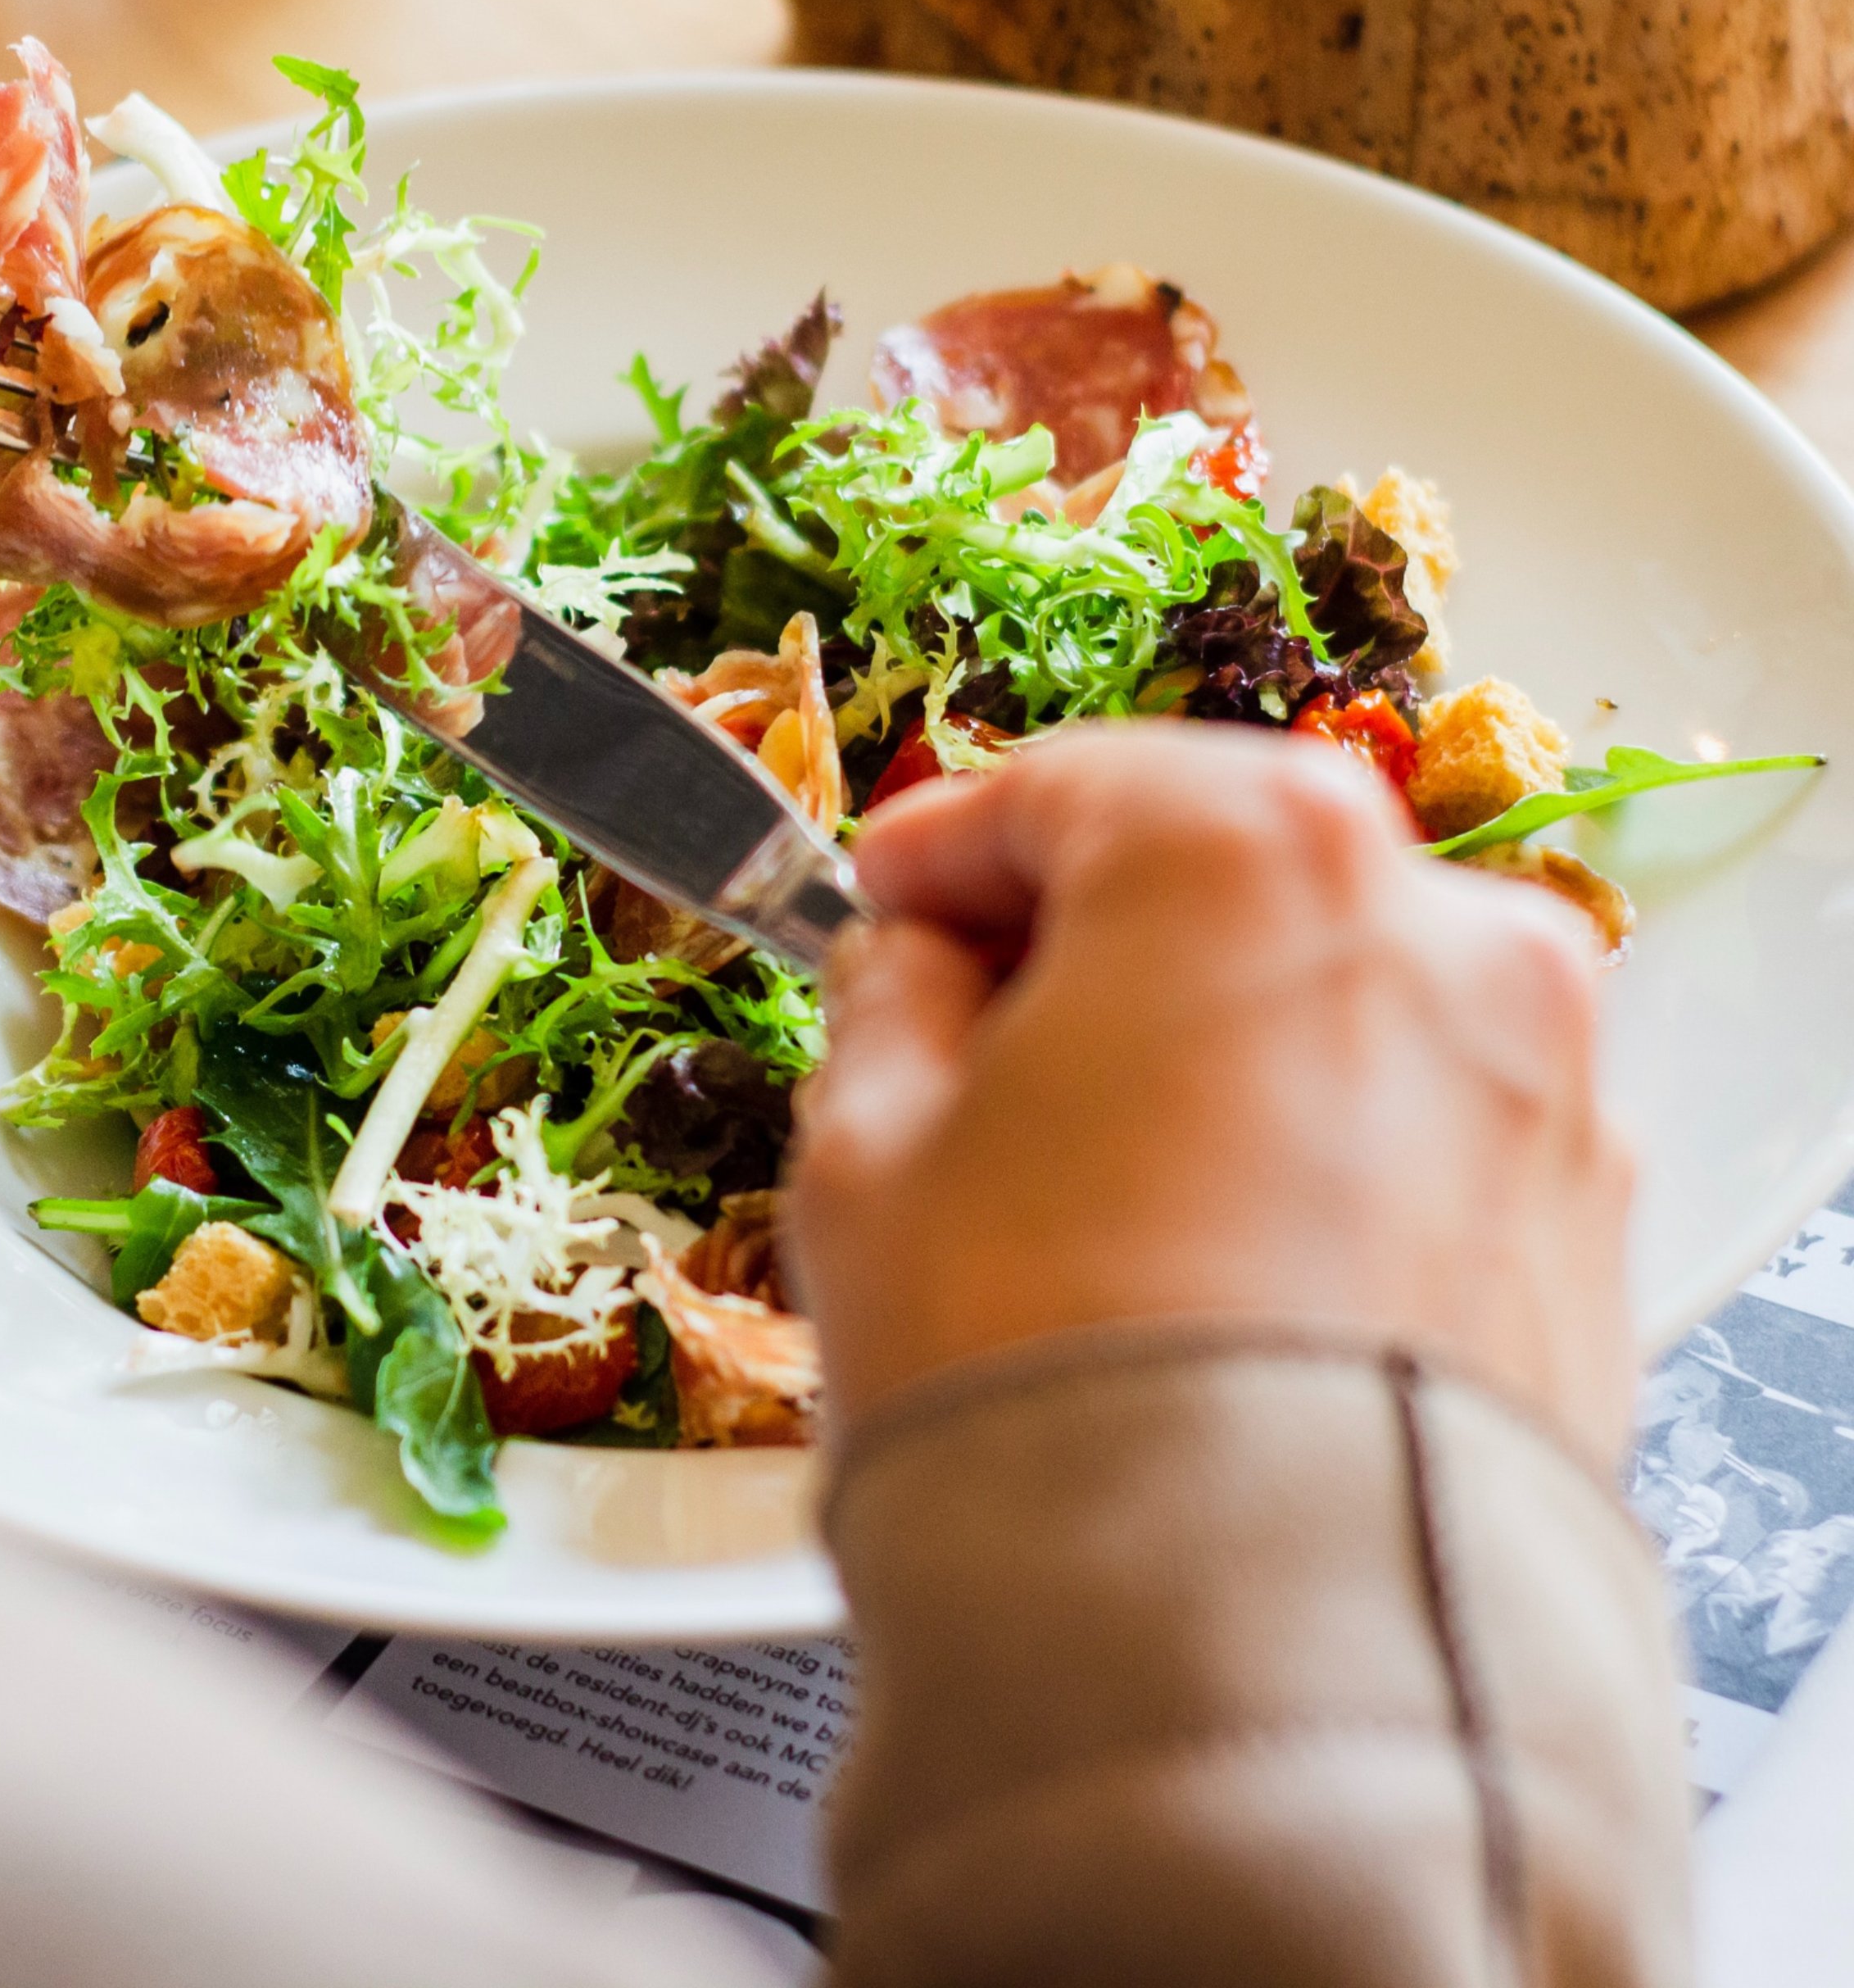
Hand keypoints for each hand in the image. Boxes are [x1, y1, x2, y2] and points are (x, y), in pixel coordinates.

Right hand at [790, 724, 1634, 1463]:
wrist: (1247, 1661)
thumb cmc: (1045, 1382)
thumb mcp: (864, 1150)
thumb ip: (886, 998)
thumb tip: (919, 968)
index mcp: (1242, 852)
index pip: (1058, 786)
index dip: (940, 850)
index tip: (886, 902)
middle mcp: (1432, 927)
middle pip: (1213, 874)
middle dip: (1086, 939)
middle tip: (971, 1032)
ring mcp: (1535, 1079)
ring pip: (1325, 998)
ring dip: (1208, 1040)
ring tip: (1092, 1175)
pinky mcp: (1582, 1223)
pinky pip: (1413, 1124)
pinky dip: (1314, 1146)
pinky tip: (1209, 1253)